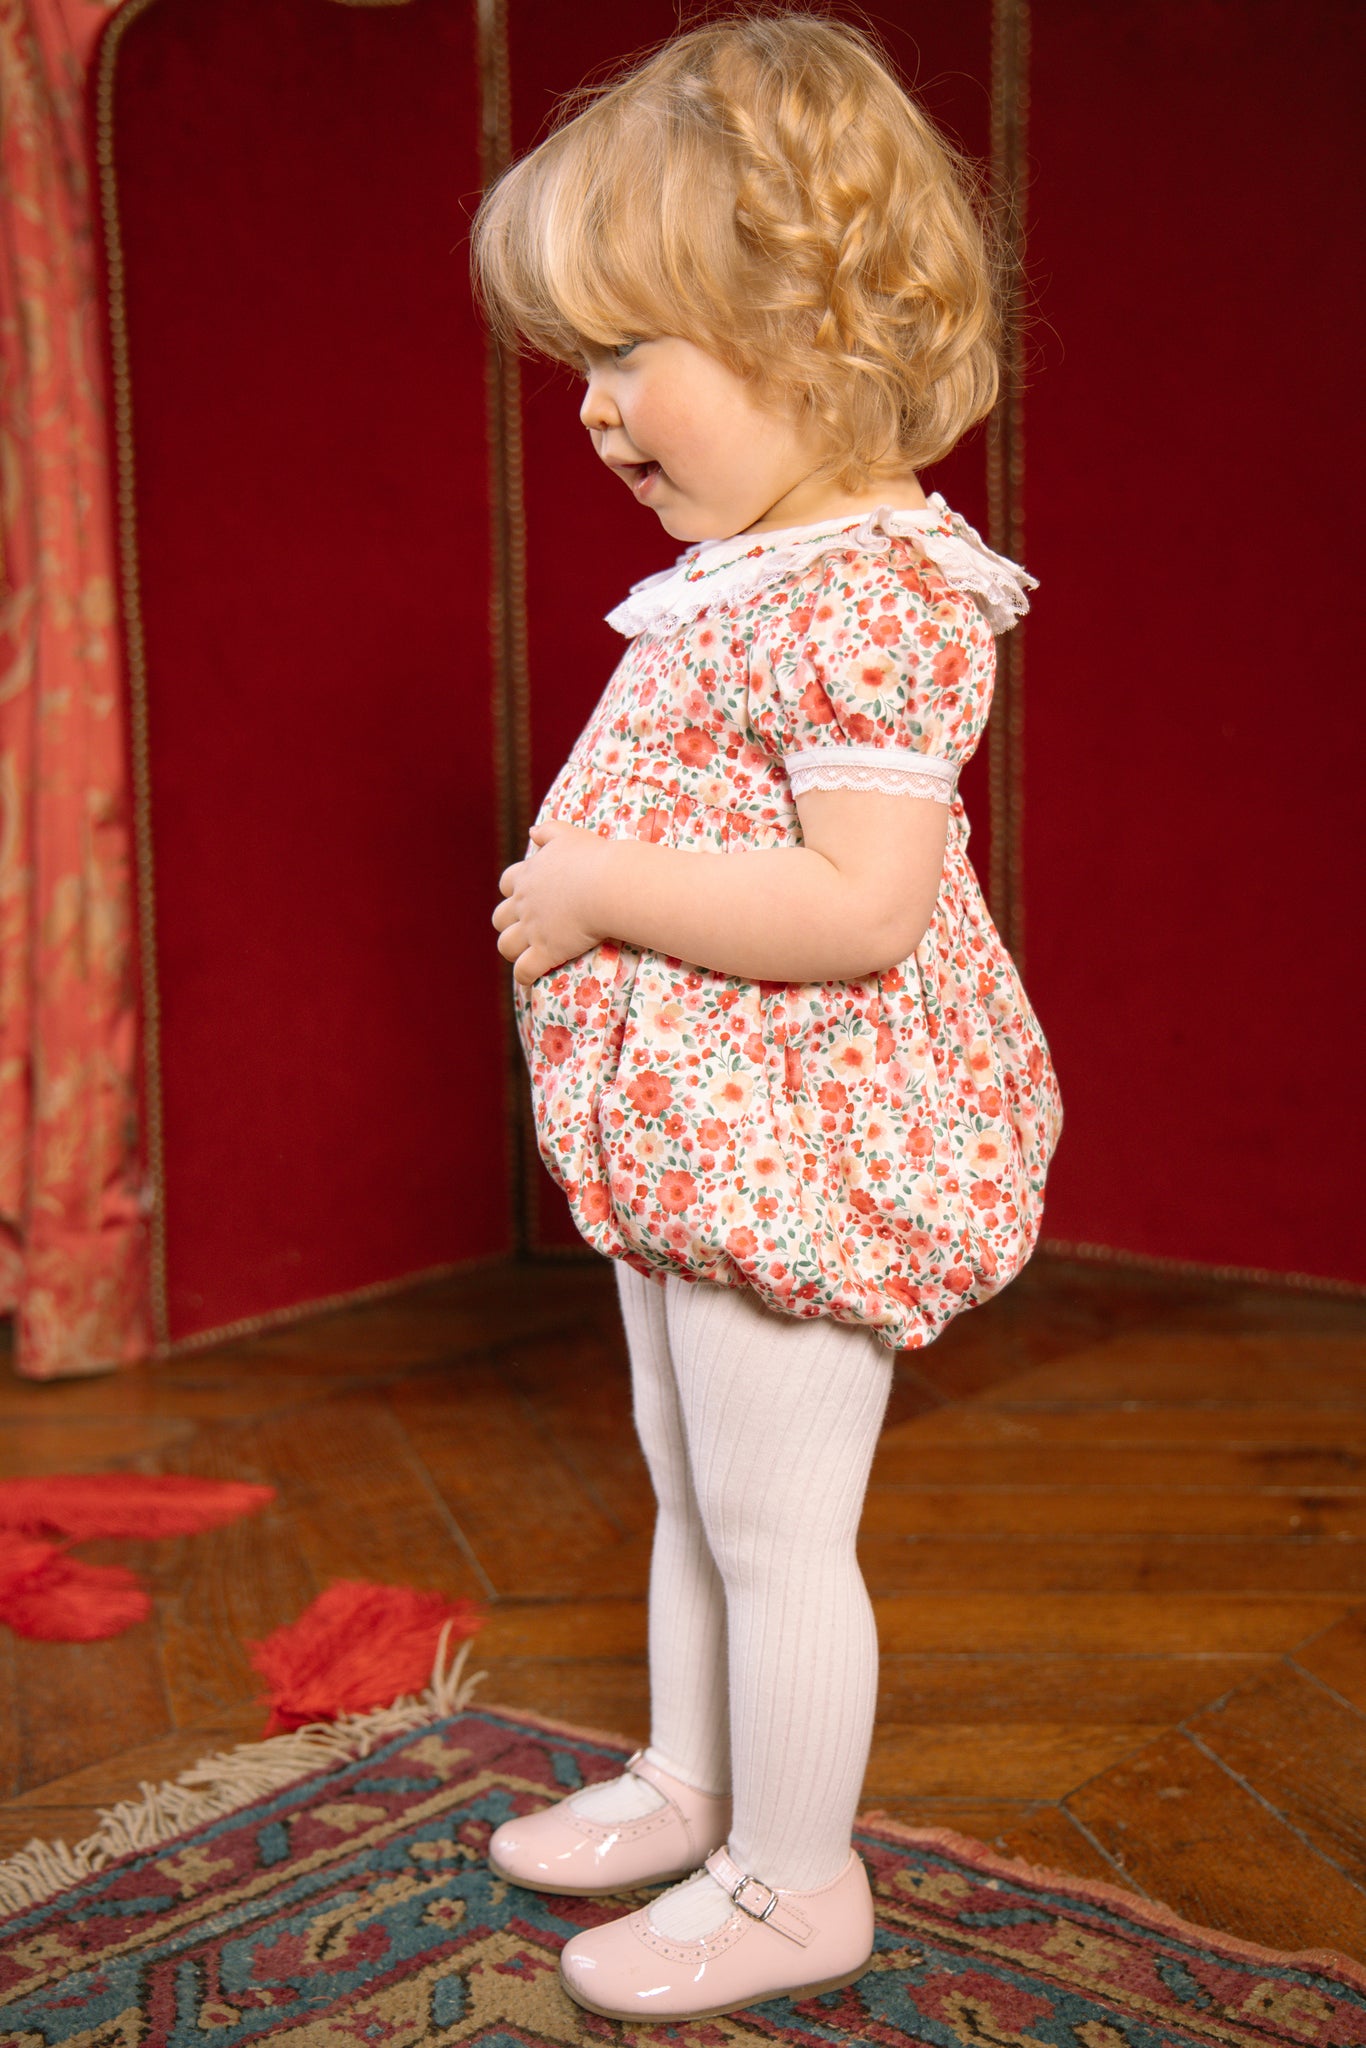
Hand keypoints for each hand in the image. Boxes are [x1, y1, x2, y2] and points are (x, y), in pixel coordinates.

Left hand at [492, 818, 607, 985]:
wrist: (606, 886)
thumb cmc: (592, 858)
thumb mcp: (567, 835)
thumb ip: (548, 831)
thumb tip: (532, 831)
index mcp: (528, 875)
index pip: (507, 883)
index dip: (514, 892)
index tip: (527, 896)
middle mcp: (524, 903)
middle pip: (500, 917)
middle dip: (509, 924)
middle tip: (526, 929)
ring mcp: (532, 928)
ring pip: (506, 945)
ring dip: (513, 950)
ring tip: (526, 954)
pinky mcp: (545, 950)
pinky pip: (524, 970)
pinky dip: (524, 975)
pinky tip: (530, 977)